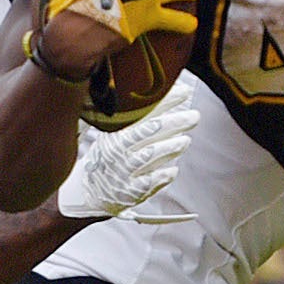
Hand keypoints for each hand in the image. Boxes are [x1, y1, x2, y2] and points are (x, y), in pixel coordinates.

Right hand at [55, 97, 198, 220]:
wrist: (89, 191)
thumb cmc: (109, 158)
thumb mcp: (113, 135)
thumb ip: (138, 120)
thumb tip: (168, 96)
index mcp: (115, 131)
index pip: (142, 111)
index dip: (164, 101)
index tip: (184, 92)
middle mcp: (118, 149)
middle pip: (148, 131)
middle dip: (173, 122)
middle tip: (193, 116)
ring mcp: (124, 170)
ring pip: (148, 156)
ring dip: (169, 147)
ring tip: (185, 141)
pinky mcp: (130, 191)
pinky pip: (148, 182)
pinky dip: (162, 175)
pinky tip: (173, 170)